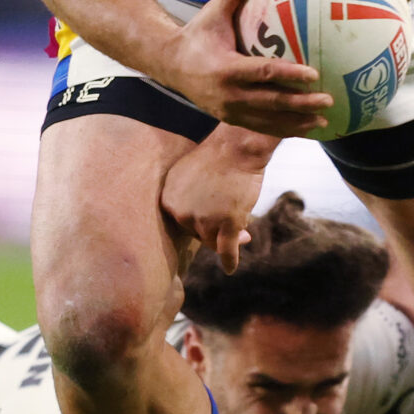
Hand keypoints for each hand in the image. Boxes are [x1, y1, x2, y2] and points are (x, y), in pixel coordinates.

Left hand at [158, 127, 266, 270]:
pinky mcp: (227, 225)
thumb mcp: (188, 174)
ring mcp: (204, 220)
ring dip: (230, 238)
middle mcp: (182, 213)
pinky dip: (229, 260)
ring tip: (244, 233)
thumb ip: (190, 200)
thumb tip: (202, 226)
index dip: (201, 221)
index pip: (183, 222)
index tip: (212, 217)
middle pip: (198, 233)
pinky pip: (227, 251)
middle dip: (215, 229)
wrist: (238, 144)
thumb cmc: (217, 155)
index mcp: (168, 200)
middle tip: (232, 220)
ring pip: (214, 241)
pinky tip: (230, 269)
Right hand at [160, 0, 331, 136]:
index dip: (289, 74)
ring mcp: (229, 111)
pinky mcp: (230, 119)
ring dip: (297, 123)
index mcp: (225, 69)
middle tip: (328, 100)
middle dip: (301, 103)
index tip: (314, 74)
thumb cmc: (197, 36)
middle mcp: (228, 95)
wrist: (170, 65)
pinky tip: (305, 128)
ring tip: (323, 121)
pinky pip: (261, 127)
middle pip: (271, 102)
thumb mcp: (211, 14)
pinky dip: (283, 129)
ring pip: (268, 121)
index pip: (263, 73)